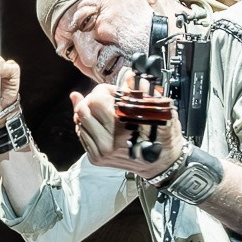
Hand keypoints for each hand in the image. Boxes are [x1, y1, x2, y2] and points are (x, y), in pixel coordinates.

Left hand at [71, 83, 187, 181]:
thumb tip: (127, 77)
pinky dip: (88, 126)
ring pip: (79, 120)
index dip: (104, 90)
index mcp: (124, 125)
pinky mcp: (96, 158)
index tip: (113, 92)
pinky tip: (100, 124)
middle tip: (107, 102)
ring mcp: (101, 150)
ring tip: (104, 113)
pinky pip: (81, 134)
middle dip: (94, 99)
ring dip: (89, 112)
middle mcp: (110, 139)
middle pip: (83, 108)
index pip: (97, 98)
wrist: (161, 165)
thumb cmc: (161, 136)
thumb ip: (138, 92)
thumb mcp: (157, 109)